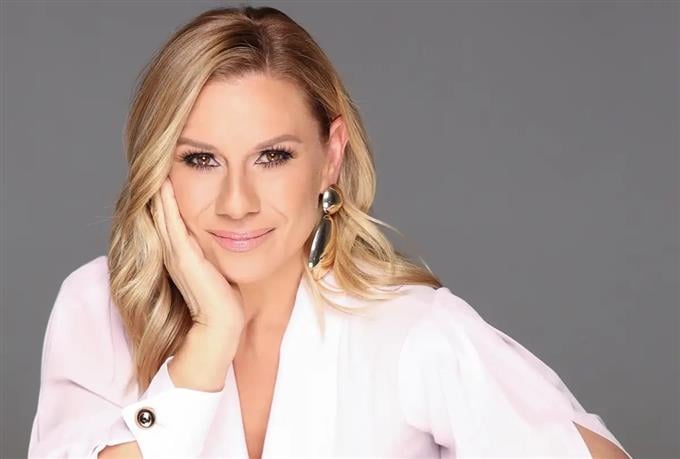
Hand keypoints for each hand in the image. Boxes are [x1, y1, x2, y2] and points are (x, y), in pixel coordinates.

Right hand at [151, 177, 244, 334]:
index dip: (167, 194)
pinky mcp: (183, 257)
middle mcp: (174, 251)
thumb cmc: (225, 299)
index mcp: (182, 252)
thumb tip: (227, 234)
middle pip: (161, 212)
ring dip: (158, 190)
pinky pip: (172, 224)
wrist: (223, 323)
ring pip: (162, 214)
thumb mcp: (217, 266)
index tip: (167, 168)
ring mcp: (176, 254)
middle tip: (154, 159)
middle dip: (159, 186)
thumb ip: (213, 251)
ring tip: (155, 165)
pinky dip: (167, 205)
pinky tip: (164, 185)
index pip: (170, 217)